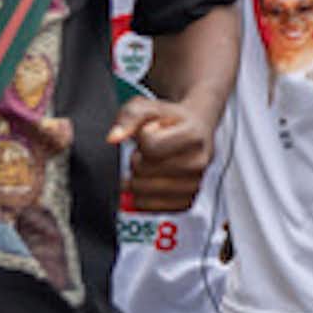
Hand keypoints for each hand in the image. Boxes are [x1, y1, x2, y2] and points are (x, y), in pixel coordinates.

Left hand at [109, 97, 215, 213]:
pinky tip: (153, 180)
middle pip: (142, 170)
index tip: (152, 131)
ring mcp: (194, 186)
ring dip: (138, 178)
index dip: (142, 137)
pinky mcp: (185, 203)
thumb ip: (129, 116)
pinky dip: (142, 194)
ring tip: (152, 164)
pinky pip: (146, 206)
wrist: (196, 130)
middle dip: (137, 158)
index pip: (150, 145)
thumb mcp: (149, 106)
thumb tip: (113, 138)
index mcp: (194, 136)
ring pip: (141, 192)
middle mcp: (199, 163)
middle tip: (151, 150)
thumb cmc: (170, 119)